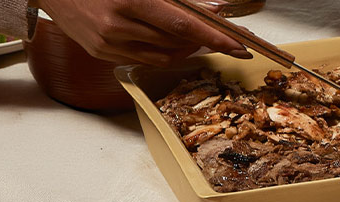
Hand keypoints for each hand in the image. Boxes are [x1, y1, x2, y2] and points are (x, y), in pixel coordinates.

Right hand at [35, 0, 251, 66]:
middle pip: (176, 42)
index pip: (183, 25)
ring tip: (197, 37)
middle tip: (227, 39)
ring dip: (186, 48)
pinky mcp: (101, 53)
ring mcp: (109, 43)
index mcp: (130, 0)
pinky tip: (171, 43)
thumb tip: (207, 8)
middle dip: (205, 41)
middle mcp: (119, 25)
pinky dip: (164, 53)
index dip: (214, 37)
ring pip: (163, 55)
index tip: (238, 45)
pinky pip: (143, 59)